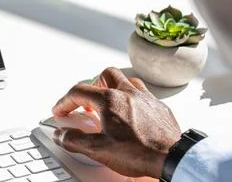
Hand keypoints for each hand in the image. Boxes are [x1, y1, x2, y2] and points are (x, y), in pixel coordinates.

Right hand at [51, 67, 181, 178]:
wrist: (171, 157)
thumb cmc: (140, 152)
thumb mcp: (99, 149)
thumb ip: (75, 140)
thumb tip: (61, 134)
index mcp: (110, 100)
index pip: (79, 92)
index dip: (65, 102)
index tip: (60, 111)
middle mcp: (128, 93)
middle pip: (105, 75)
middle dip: (91, 85)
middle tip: (86, 102)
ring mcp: (145, 98)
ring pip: (126, 80)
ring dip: (113, 88)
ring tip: (107, 103)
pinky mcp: (158, 107)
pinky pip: (142, 93)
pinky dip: (131, 98)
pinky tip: (130, 112)